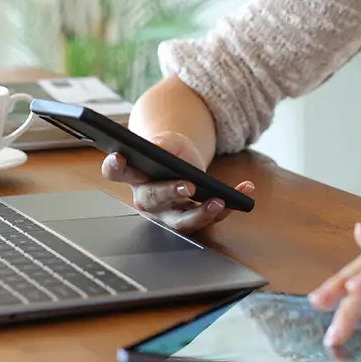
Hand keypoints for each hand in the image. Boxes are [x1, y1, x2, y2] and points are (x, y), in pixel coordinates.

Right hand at [101, 130, 254, 233]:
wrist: (184, 160)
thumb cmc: (169, 150)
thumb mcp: (168, 140)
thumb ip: (163, 143)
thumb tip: (160, 146)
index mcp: (135, 175)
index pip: (116, 172)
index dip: (114, 166)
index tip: (118, 157)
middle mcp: (148, 199)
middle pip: (153, 199)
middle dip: (170, 192)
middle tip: (188, 185)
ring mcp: (169, 213)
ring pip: (181, 221)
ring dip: (201, 213)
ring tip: (219, 200)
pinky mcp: (193, 217)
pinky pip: (212, 215)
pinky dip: (231, 203)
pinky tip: (246, 189)